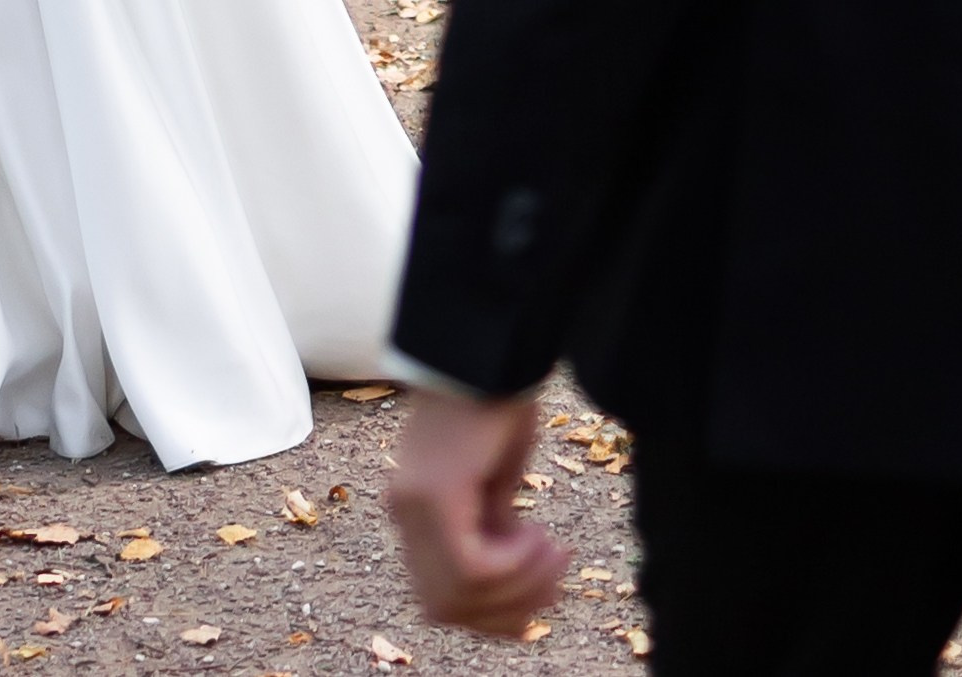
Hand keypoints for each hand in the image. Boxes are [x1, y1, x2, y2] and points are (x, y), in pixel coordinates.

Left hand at [386, 387, 567, 641]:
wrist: (489, 346)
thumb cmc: (495, 402)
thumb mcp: (496, 480)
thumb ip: (492, 528)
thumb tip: (512, 583)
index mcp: (415, 514)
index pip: (441, 600)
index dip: (493, 615)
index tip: (544, 597)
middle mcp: (404, 515)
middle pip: (447, 609)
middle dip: (510, 609)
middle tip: (556, 577)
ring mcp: (414, 506)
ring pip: (460, 596)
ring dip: (520, 587)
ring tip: (555, 550)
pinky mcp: (434, 495)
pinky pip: (472, 568)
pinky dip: (513, 567)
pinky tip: (538, 535)